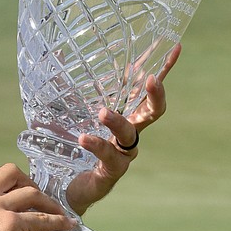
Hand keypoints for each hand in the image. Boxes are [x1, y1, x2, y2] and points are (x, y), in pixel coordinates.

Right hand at [0, 164, 74, 230]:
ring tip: (59, 213)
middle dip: (30, 183)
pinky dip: (57, 222)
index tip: (24, 193)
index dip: (14, 183)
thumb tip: (4, 212)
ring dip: (49, 203)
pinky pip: (41, 220)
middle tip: (39, 200)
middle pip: (13, 173)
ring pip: (32, 193)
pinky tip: (66, 226)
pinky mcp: (10, 224)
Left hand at [66, 44, 180, 215]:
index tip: (174, 46)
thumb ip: (63, 85)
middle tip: (152, 79)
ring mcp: (121, 153)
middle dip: (156, 95)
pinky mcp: (110, 172)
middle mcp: (126, 133)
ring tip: (103, 112)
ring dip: (118, 121)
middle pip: (152, 112)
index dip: (161, 68)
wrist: (55, 184)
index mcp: (121, 114)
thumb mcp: (59, 109)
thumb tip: (62, 54)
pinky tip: (84, 138)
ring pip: (130, 134)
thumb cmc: (62, 146)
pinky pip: (110, 157)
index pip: (143, 88)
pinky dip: (97, 145)